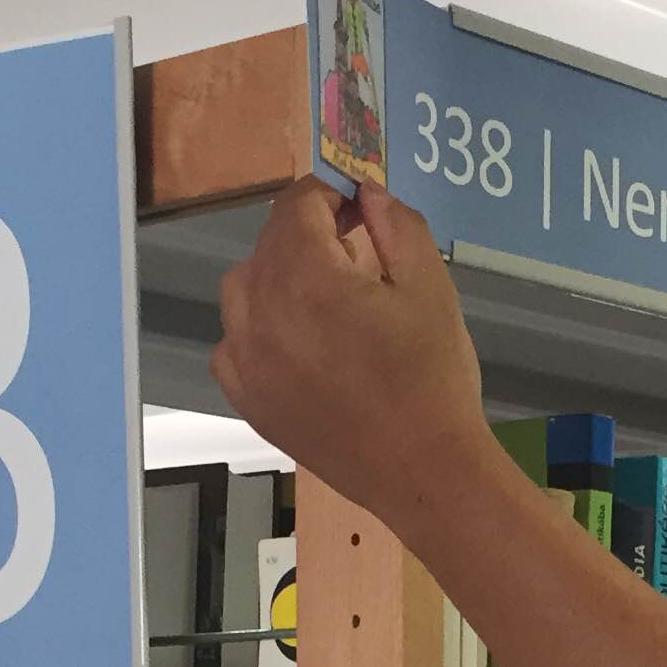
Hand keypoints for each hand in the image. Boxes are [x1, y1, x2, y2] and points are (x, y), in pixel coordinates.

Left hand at [213, 177, 499, 523]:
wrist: (423, 472)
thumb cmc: (434, 378)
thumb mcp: (431, 287)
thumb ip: (397, 225)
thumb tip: (367, 193)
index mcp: (307, 277)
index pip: (297, 205)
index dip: (329, 194)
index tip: (359, 207)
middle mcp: (261, 312)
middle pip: (269, 244)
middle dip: (309, 234)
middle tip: (355, 254)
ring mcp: (246, 360)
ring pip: (243, 289)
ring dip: (278, 277)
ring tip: (324, 300)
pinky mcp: (247, 398)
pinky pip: (233, 344)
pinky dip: (257, 330)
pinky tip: (298, 344)